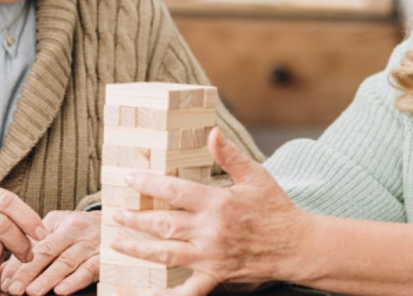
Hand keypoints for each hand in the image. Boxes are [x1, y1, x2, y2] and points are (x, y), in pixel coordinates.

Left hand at [0, 210, 100, 294]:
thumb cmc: (78, 231)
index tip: (3, 282)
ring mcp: (91, 243)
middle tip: (13, 289)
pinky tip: (61, 290)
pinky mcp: (105, 257)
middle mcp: (75, 230)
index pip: (35, 244)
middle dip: (28, 272)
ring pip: (67, 262)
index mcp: (58, 221)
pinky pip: (89, 270)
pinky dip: (75, 281)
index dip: (18, 264)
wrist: (115, 222)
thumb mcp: (53, 233)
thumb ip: (27, 253)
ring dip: (48, 278)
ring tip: (32, 292)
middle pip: (48, 251)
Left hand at [112, 128, 309, 295]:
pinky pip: (187, 290)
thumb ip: (229, 155)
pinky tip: (146, 293)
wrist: (297, 246)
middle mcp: (210, 231)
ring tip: (117, 242)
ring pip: (165, 253)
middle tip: (115, 213)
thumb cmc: (276, 208)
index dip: (148, 184)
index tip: (130, 179)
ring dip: (138, 248)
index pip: (173, 191)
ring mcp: (211, 256)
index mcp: (217, 203)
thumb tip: (211, 133)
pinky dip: (165, 294)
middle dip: (135, 218)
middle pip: (162, 224)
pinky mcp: (215, 276)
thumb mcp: (255, 176)